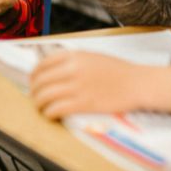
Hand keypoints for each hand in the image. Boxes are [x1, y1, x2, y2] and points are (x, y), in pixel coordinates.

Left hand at [29, 51, 170, 119]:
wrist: (137, 83)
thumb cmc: (118, 71)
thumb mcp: (92, 57)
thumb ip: (72, 61)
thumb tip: (52, 71)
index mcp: (75, 55)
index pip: (42, 64)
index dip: (34, 75)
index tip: (33, 82)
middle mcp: (73, 69)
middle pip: (41, 81)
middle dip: (34, 91)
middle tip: (35, 98)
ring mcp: (77, 87)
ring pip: (45, 96)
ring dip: (39, 104)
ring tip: (41, 108)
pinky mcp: (83, 104)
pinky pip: (56, 109)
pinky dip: (49, 113)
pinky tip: (51, 115)